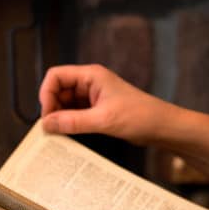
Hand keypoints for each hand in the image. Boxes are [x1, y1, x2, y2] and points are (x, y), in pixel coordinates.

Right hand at [39, 64, 178, 144]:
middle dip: (51, 108)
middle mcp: (89, 83)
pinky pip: (73, 113)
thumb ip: (72, 122)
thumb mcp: (103, 120)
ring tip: (59, 132)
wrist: (162, 127)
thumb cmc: (140, 116)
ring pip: (64, 103)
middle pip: (57, 90)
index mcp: (91, 76)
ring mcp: (92, 96)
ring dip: (59, 117)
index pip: (56, 76)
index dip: (46, 93)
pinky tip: (68, 133)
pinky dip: (68, 123)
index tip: (47, 114)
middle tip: (51, 127)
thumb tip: (46, 124)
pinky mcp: (95, 109)